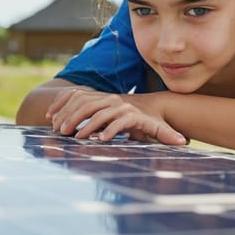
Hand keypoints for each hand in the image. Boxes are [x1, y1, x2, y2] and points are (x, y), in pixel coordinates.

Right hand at [47, 89, 185, 144]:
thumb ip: (167, 134)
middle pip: (90, 106)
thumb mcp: (158, 126)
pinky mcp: (90, 94)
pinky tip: (49, 115)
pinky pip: (71, 95)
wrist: (146, 103)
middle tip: (64, 134)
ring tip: (56, 127)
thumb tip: (184, 140)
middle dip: (77, 120)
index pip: (111, 117)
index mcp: (124, 108)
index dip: (102, 128)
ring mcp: (98, 95)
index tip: (93, 140)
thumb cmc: (148, 119)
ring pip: (77, 99)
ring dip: (65, 112)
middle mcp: (110, 99)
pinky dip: (59, 103)